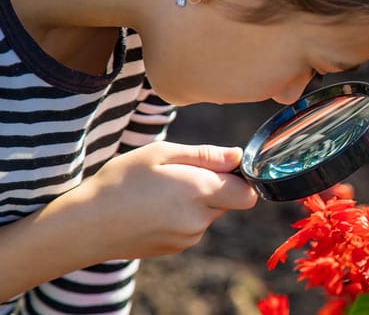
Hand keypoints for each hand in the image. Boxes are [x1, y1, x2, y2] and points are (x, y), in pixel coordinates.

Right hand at [60, 141, 257, 259]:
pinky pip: (192, 228)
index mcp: (199, 192)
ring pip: (209, 215)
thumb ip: (205, 155)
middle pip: (230, 202)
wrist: (86, 224)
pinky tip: (154, 209)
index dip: (240, 178)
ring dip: (197, 202)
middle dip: (216, 187)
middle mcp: (199, 220)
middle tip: (182, 176)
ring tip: (161, 192)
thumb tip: (237, 156)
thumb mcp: (160, 154)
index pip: (248, 193)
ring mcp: (188, 237)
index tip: (220, 168)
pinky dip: (182, 217)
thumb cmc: (120, 181)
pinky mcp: (176, 248)